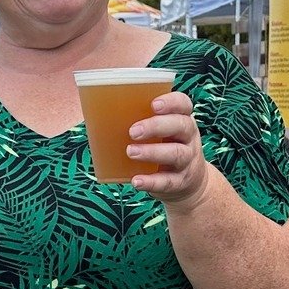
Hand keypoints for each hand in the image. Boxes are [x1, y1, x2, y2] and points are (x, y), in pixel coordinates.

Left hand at [129, 92, 209, 213]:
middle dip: (156, 126)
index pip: (183, 104)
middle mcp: (188, 138)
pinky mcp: (180, 182)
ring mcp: (187, 161)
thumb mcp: (161, 133)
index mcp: (182, 120)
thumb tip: (98, 114)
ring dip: (152, 152)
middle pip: (181, 126)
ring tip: (131, 152)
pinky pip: (168, 181)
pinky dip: (151, 181)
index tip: (154, 104)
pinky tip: (136, 181)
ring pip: (176, 153)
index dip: (171, 102)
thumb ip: (140, 122)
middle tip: (133, 131)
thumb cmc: (165, 148)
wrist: (190, 186)